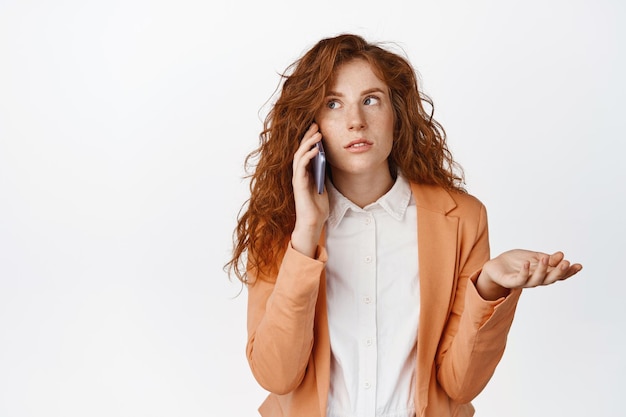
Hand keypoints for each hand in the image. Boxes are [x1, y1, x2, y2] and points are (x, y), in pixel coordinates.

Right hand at [290, 123, 329, 257]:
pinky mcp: (298, 184)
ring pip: (299, 155)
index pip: (305, 152)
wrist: (313, 222)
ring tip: (317, 134)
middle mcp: (299, 174)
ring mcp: (297, 178)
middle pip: (300, 150)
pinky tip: (314, 149)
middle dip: (308, 136)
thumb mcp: (323, 184)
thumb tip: (326, 157)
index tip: (318, 128)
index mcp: (304, 173)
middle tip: (315, 125)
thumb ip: (322, 172)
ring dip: (308, 143)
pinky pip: (300, 166)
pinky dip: (307, 156)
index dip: (310, 139)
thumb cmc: (318, 206)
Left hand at [476, 250, 582, 299]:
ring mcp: (524, 282)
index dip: (569, 272)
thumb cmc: (515, 262)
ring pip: (536, 280)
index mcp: (542, 274)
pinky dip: (524, 272)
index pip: (558, 274)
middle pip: (550, 279)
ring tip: (545, 258)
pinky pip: (519, 279)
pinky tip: (527, 263)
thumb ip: (546, 258)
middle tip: (566, 263)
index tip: (579, 265)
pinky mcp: (511, 282)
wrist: (495, 266)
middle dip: (559, 272)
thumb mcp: (533, 257)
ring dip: (542, 270)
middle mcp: (535, 280)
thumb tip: (561, 255)